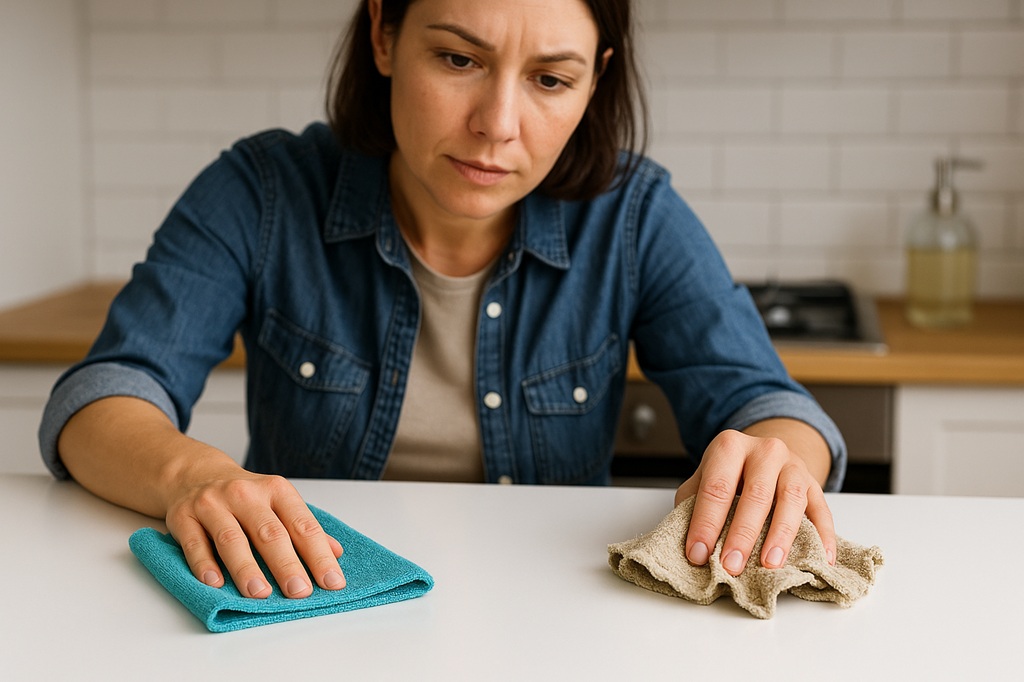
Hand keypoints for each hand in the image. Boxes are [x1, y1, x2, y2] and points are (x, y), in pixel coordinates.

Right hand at [164, 467, 345, 598]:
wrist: (195, 474)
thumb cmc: (245, 497)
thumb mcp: (278, 503)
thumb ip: (303, 528)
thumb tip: (336, 553)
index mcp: (276, 490)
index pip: (302, 525)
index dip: (318, 555)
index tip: (332, 582)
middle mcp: (245, 494)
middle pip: (269, 532)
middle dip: (286, 564)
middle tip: (299, 591)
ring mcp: (213, 504)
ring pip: (231, 538)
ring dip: (246, 568)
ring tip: (260, 593)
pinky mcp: (183, 516)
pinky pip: (194, 543)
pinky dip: (204, 564)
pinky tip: (215, 583)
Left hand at [673, 423, 835, 575]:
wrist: (765, 454)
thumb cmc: (729, 474)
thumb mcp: (703, 478)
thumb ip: (694, 505)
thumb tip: (690, 547)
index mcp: (730, 446)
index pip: (716, 487)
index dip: (706, 523)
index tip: (698, 554)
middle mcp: (765, 451)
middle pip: (756, 494)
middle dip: (742, 534)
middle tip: (731, 565)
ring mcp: (793, 466)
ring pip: (791, 499)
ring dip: (780, 535)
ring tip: (769, 564)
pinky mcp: (815, 484)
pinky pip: (822, 511)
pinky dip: (823, 537)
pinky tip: (820, 560)